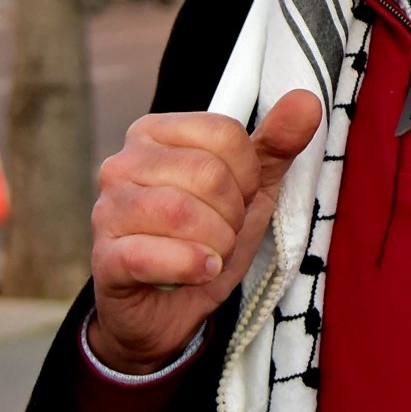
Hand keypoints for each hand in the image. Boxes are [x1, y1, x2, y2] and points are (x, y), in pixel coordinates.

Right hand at [87, 88, 321, 373]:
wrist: (168, 310)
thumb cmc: (206, 239)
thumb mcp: (250, 190)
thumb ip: (277, 144)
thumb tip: (306, 101)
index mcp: (155, 133)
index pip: (225, 134)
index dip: (248, 176)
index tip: (237, 199)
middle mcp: (122, 164)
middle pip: (208, 173)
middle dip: (232, 214)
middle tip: (221, 233)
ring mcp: (107, 210)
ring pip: (182, 213)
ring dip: (216, 243)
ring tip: (210, 254)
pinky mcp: (104, 258)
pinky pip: (152, 255)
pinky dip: (191, 267)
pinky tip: (200, 271)